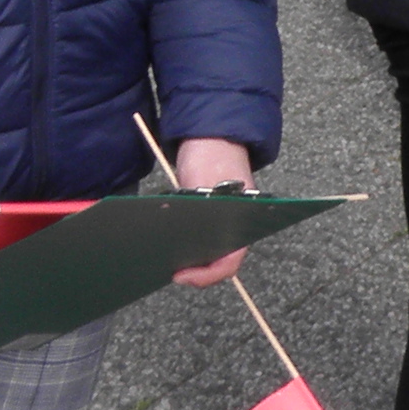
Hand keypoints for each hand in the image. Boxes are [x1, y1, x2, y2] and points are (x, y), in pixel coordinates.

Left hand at [168, 137, 258, 287]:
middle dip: (193, 270)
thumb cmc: (212, 155)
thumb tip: (179, 242)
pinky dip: (185, 246)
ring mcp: (223, 224)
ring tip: (165, 257)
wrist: (212, 133)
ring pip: (208, 253)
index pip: (229, 263)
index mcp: (244, 221)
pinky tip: (167, 243)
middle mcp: (236, 227)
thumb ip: (195, 208)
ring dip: (189, 259)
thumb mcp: (202, 182)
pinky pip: (200, 241)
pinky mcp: (210, 219)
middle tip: (169, 269)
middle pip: (217, 262)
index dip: (206, 276)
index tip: (180, 275)